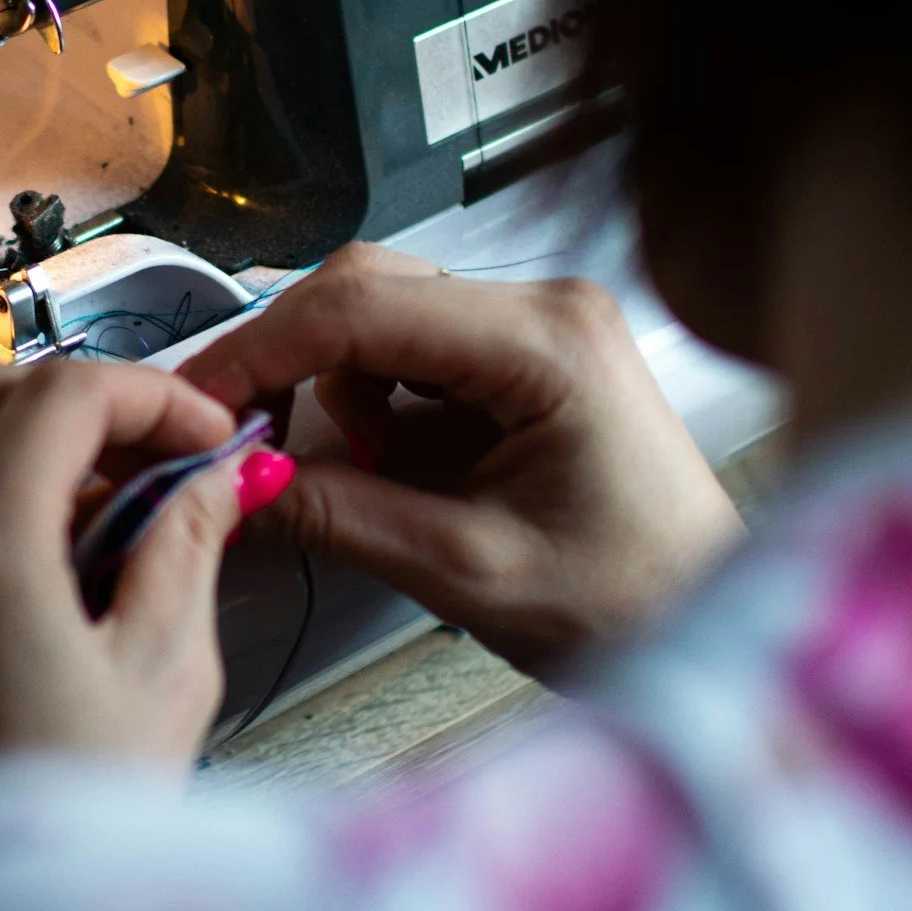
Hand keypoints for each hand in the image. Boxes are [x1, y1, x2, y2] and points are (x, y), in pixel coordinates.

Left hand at [0, 359, 294, 828]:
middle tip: (148, 460)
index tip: (202, 435)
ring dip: (9, 458)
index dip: (148, 393)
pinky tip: (24, 589)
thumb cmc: (78, 826)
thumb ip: (185, 547)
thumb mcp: (165, 678)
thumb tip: (209, 476)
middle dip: (70, 404)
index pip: (61, 392)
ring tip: (96, 527)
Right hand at [179, 244, 742, 678]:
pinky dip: (373, 398)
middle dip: (290, 364)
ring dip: (337, 388)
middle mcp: (547, 306)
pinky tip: (394, 463)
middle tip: (242, 441)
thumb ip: (340, 515)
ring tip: (366, 479)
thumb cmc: (632, 600)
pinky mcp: (527, 353)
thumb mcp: (465, 570)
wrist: (714, 622)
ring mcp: (539, 323)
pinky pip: (412, 346)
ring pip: (379, 313)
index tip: (196, 406)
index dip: (260, 352)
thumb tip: (233, 481)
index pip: (361, 309)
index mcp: (548, 342)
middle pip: (364, 288)